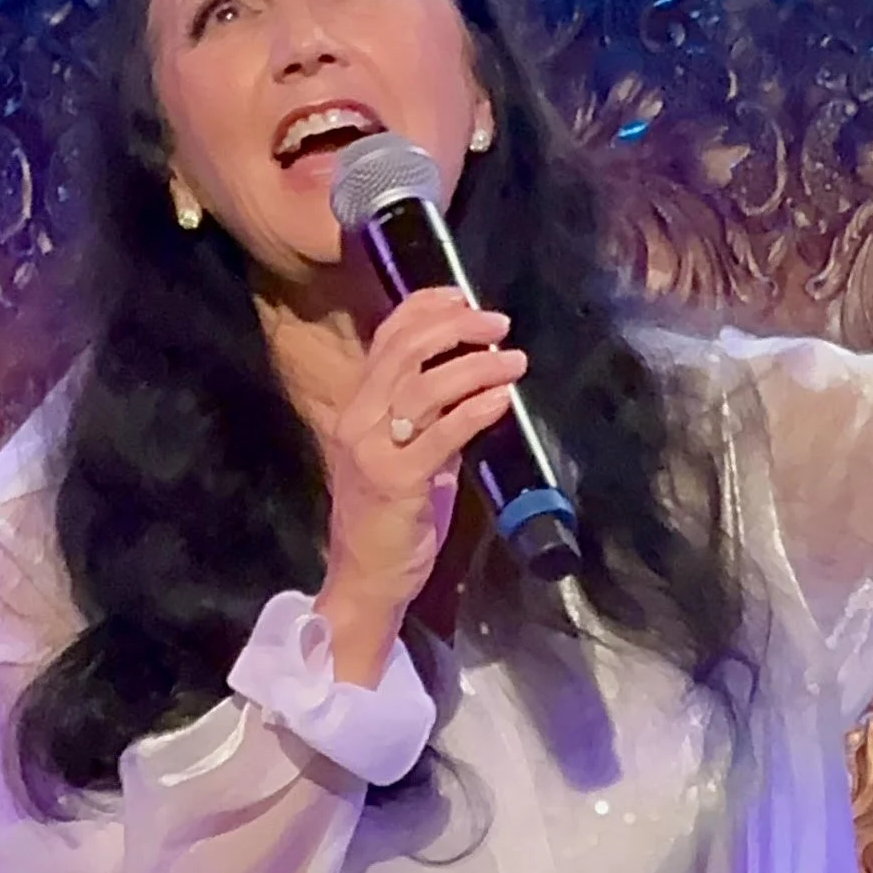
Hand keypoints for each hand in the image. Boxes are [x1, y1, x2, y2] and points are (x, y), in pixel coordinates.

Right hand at [315, 288, 524, 681]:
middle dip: (456, 327)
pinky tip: (502, 398)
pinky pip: (440, 434)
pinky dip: (474, 410)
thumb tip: (473, 379)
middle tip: (499, 325)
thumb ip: (428, 418)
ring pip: (424, 388)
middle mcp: (358, 421)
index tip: (463, 295)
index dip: (425, 308)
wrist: (366, 578)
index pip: (386, 338)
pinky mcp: (396, 481)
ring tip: (514, 361)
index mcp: (358, 408)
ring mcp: (373, 450)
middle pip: (404, 351)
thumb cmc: (392, 520)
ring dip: (475, 367)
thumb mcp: (407, 454)